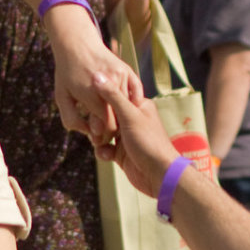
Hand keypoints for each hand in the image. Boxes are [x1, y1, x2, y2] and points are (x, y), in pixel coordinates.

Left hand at [48, 17, 139, 143]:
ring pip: (129, 107)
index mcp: (91, 95)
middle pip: (120, 118)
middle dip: (113, 128)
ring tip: (110, 116)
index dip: (104, 134)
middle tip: (103, 128)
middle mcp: (109, 86)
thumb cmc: (67, 74)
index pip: (108, 126)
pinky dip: (132, 102)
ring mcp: (120, 77)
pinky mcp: (127, 70)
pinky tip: (122, 105)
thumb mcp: (62, 98)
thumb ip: (72, 120)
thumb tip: (89, 133)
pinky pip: (136, 93)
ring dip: (122, 115)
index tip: (97, 136)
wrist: (76, 45)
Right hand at [90, 74, 184, 193]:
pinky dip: (103, 151)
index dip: (101, 100)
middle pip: (106, 115)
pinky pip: (105, 148)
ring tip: (100, 143)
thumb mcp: (130, 116)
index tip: (89, 103)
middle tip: (96, 130)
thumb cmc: (149, 142)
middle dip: (98, 123)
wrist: (159, 175)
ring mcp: (126, 137)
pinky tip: (106, 155)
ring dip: (99, 138)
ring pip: (103, 133)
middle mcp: (132, 120)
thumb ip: (112, 96)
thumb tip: (97, 75)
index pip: (114, 96)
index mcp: (138, 105)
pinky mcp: (122, 153)